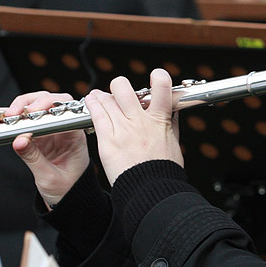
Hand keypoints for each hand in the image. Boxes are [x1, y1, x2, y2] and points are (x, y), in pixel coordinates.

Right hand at [0, 91, 89, 208]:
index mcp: (74, 135)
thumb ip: (34, 159)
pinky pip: (20, 123)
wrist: (68, 200)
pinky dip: (5, 121)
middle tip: (12, 114)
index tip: (32, 112)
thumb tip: (19, 140)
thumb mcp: (50, 178)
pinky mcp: (35, 136)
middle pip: (47, 102)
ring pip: (30, 110)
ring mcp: (47, 130)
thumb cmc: (68, 189)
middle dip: (27, 104)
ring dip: (12, 110)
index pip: (65, 109)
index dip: (48, 105)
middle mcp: (62, 128)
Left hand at [84, 69, 182, 184]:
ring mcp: (122, 129)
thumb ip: (172, 124)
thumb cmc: (164, 170)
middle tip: (119, 93)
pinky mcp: (108, 140)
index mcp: (160, 119)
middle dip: (120, 86)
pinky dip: (93, 105)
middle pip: (123, 87)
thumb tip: (173, 111)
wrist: (151, 190)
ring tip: (98, 97)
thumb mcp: (173, 142)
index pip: (162, 85)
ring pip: (106, 99)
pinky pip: (97, 115)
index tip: (155, 78)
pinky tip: (91, 102)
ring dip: (102, 96)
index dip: (159, 76)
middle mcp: (140, 120)